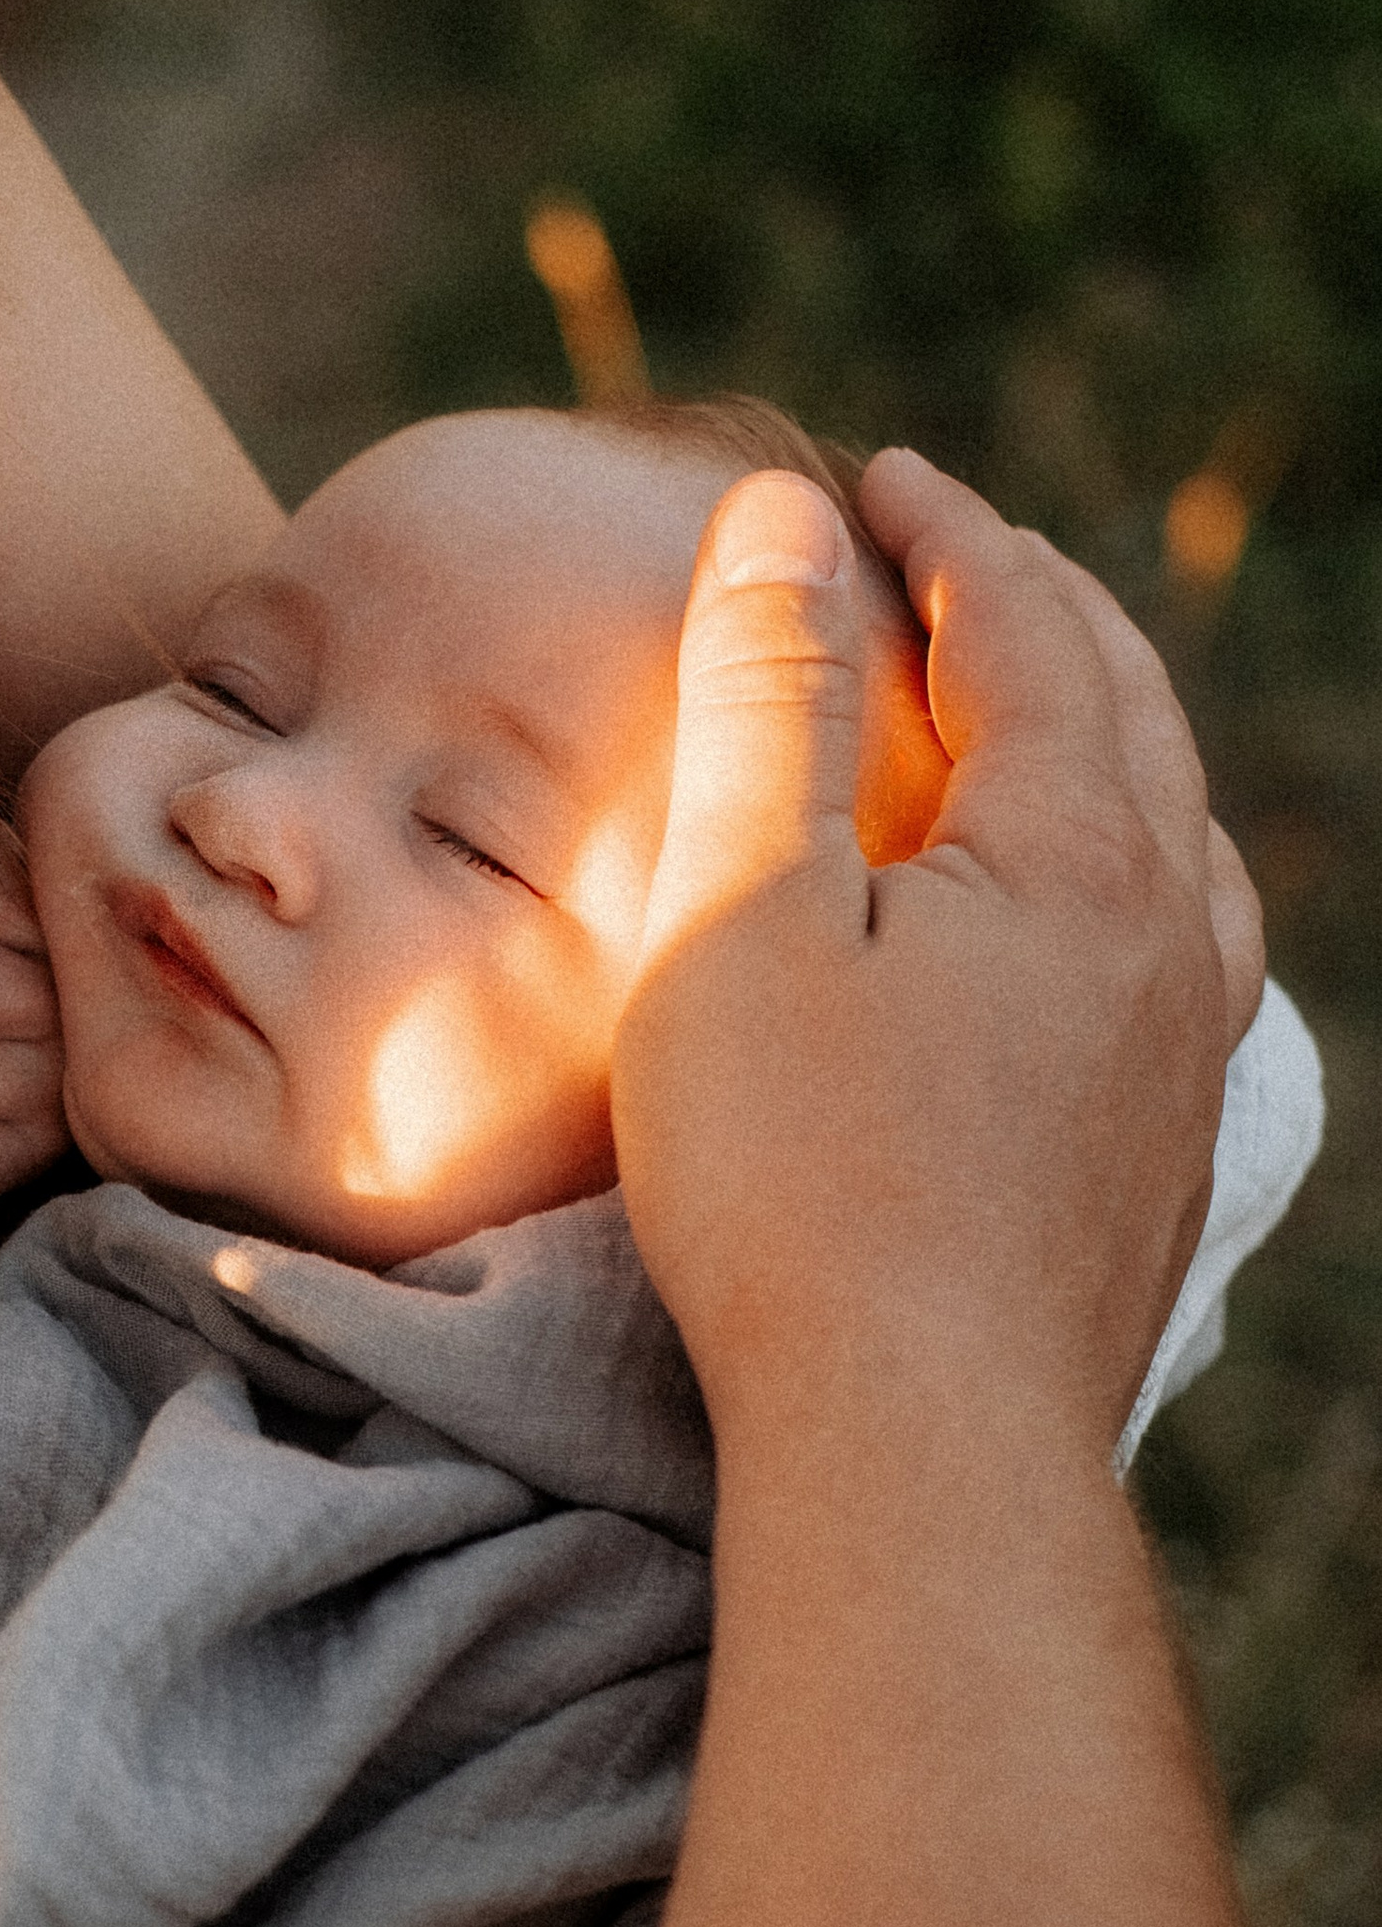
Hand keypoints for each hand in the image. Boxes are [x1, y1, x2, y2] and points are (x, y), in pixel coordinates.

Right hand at [613, 452, 1252, 1461]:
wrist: (919, 1446)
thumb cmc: (800, 1184)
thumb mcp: (741, 913)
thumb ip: (771, 704)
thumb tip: (788, 521)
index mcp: (1076, 854)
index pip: (1025, 630)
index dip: (945, 533)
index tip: (873, 480)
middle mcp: (1168, 942)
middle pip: (1130, 717)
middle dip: (1039, 612)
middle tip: (953, 562)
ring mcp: (1184, 1067)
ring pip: (1183, 847)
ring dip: (1115, 747)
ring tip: (1051, 721)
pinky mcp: (1163, 1174)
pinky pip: (1186, 970)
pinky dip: (1141, 885)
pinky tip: (1108, 941)